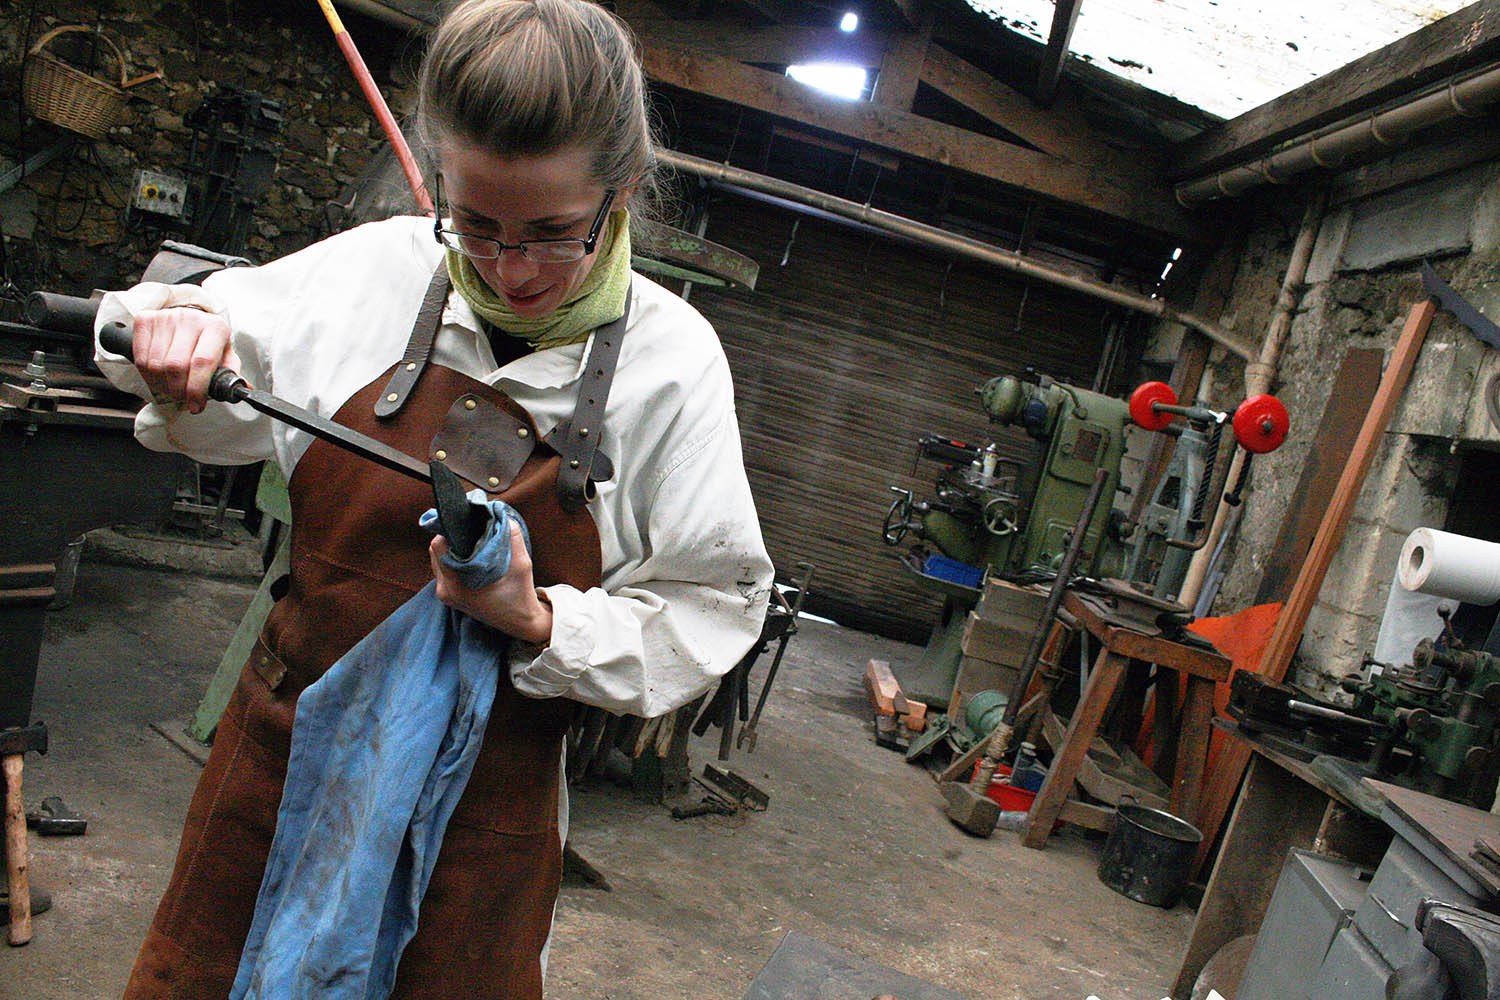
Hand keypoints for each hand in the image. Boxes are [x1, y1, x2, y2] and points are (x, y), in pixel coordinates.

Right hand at [130, 308, 240, 413]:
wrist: (189, 318)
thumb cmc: (208, 340)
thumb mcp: (224, 353)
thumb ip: (230, 372)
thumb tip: (243, 391)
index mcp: (215, 327)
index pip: (202, 362)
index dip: (197, 389)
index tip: (196, 405)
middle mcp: (190, 319)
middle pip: (176, 366)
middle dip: (178, 391)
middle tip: (183, 398)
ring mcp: (165, 318)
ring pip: (155, 364)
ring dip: (162, 386)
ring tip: (171, 388)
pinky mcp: (145, 320)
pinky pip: (140, 357)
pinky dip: (147, 375)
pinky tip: (158, 377)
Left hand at [429, 521, 553, 644]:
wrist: (521, 622)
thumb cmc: (520, 595)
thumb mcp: (521, 562)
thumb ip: (510, 535)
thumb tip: (498, 513)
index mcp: (456, 584)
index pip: (438, 545)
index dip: (451, 529)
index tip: (467, 522)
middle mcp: (446, 590)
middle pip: (436, 550)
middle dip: (453, 537)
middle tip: (473, 530)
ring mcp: (446, 594)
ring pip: (439, 558)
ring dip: (453, 548)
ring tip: (474, 544)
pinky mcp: (450, 595)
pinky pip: (445, 568)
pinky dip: (455, 558)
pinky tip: (473, 557)